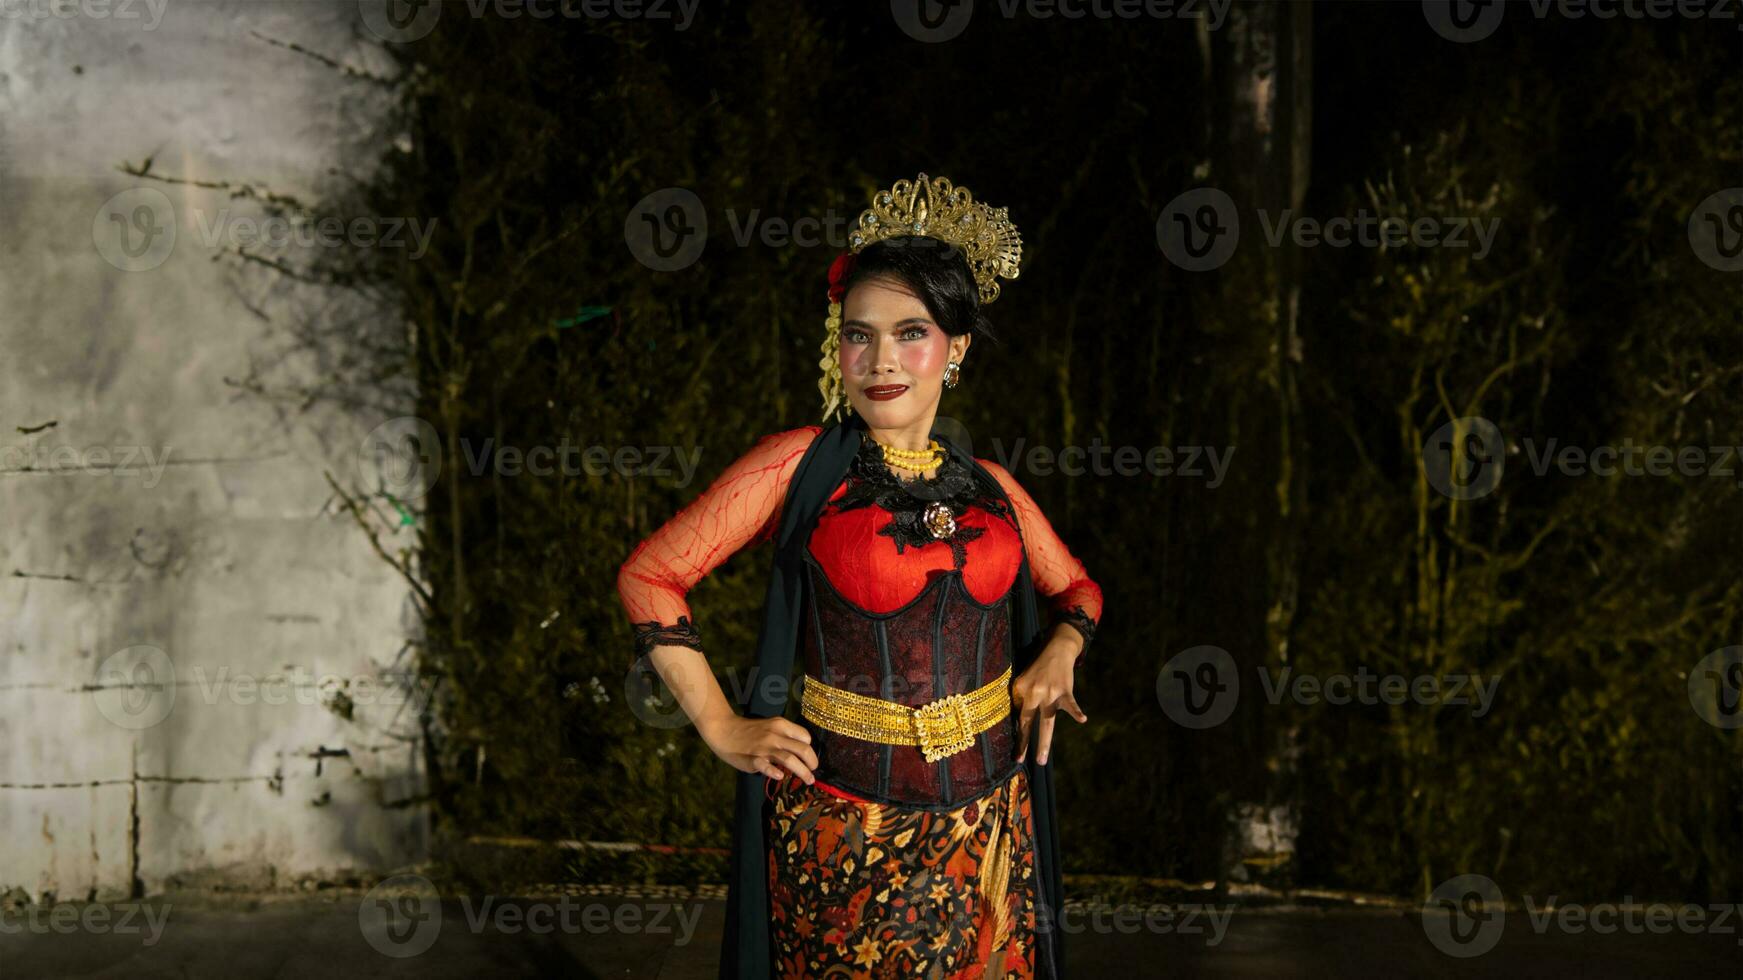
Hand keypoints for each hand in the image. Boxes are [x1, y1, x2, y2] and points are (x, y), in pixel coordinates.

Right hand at [701, 714, 818, 784]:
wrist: (724, 729)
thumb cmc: (749, 731)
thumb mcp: (770, 727)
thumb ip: (784, 736)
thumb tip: (801, 752)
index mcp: (780, 725)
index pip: (805, 737)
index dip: (810, 749)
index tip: (809, 758)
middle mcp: (775, 735)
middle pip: (803, 749)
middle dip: (812, 763)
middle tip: (813, 772)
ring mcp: (764, 747)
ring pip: (790, 759)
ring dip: (803, 772)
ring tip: (809, 780)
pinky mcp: (753, 759)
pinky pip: (766, 766)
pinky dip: (774, 772)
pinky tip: (780, 776)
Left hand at [1011, 639, 1086, 765]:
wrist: (1057, 650)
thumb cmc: (1038, 668)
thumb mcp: (1023, 679)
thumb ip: (1021, 698)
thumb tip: (1019, 719)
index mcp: (1022, 691)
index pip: (1019, 717)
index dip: (1019, 737)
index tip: (1016, 755)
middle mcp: (1035, 693)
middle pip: (1029, 722)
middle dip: (1025, 743)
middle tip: (1021, 760)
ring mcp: (1051, 693)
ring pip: (1047, 722)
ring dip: (1044, 741)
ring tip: (1041, 759)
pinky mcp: (1065, 691)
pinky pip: (1070, 704)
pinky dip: (1076, 712)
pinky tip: (1082, 719)